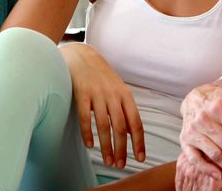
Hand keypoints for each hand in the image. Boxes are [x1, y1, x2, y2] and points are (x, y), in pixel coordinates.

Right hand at [61, 43, 143, 168]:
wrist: (82, 55)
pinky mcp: (81, 94)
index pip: (136, 122)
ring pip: (104, 125)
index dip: (139, 142)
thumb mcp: (117, 89)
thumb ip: (124, 108)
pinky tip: (90, 145)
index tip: (140, 158)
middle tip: (120, 165)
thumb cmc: (101, 75)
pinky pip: (86, 118)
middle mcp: (113, 95)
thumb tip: (130, 132)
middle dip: (122, 149)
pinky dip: (88, 133)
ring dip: (107, 146)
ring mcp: (97, 95)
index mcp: (125, 95)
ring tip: (108, 161)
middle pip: (121, 127)